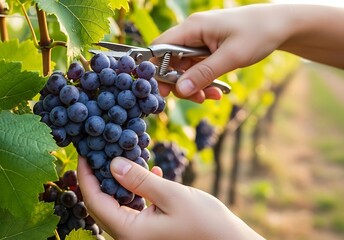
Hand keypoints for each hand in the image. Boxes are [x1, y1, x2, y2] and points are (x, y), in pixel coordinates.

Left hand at [77, 156, 263, 239]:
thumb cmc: (207, 224)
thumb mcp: (172, 196)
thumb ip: (140, 180)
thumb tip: (112, 163)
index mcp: (129, 232)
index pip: (94, 201)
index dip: (85, 175)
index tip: (84, 152)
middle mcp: (129, 237)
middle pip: (102, 203)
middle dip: (99, 175)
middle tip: (101, 149)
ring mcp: (140, 236)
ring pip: (119, 204)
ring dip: (120, 181)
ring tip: (123, 156)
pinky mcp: (152, 232)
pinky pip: (136, 209)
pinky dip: (138, 191)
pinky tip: (153, 174)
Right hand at [152, 4, 289, 102]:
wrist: (281, 25)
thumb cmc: (258, 33)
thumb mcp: (231, 57)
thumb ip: (203, 74)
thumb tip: (180, 90)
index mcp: (192, 28)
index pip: (160, 47)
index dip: (156, 69)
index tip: (163, 91)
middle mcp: (191, 33)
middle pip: (170, 62)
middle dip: (179, 83)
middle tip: (193, 98)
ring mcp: (199, 42)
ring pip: (184, 69)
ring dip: (193, 86)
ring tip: (210, 97)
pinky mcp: (207, 50)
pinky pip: (197, 69)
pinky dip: (203, 82)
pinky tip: (215, 92)